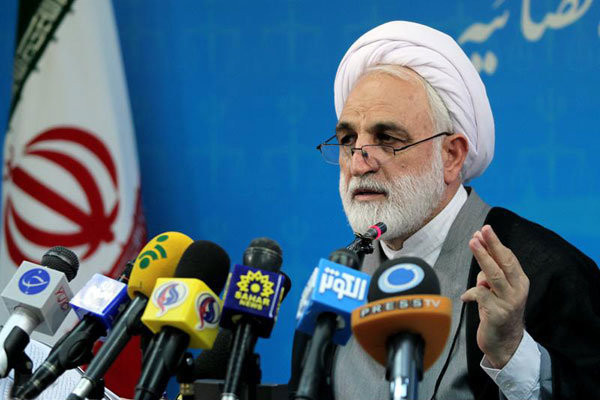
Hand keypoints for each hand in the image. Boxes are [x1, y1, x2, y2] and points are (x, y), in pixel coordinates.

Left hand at [460, 225, 528, 368]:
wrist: (505, 343)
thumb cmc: (498, 312)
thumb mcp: (497, 291)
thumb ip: (490, 275)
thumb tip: (479, 253)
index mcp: (520, 282)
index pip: (509, 258)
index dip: (496, 244)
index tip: (484, 230)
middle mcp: (518, 290)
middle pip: (504, 263)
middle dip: (492, 245)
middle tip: (481, 231)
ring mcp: (509, 302)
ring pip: (494, 275)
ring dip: (482, 258)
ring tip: (472, 243)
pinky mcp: (497, 313)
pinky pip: (480, 295)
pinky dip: (471, 293)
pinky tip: (466, 298)